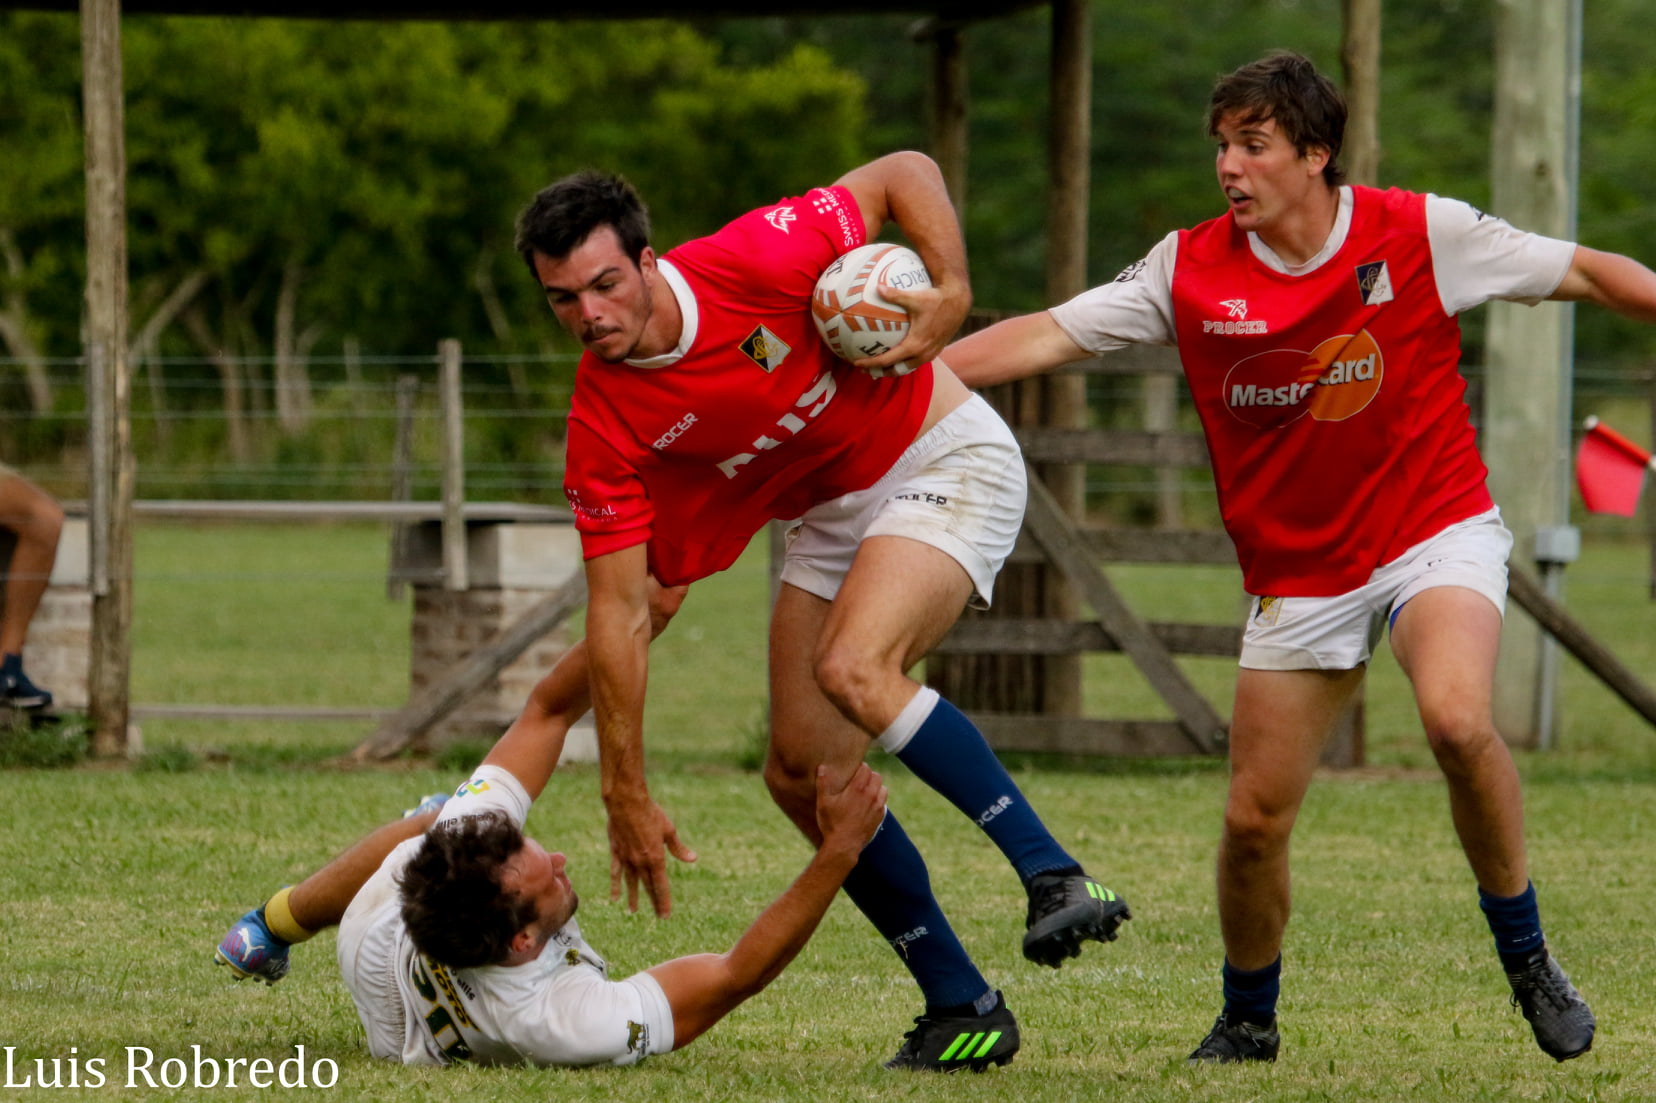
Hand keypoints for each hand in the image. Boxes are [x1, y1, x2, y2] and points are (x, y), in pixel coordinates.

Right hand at [605, 793, 696, 916]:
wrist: (626, 802)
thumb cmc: (651, 813)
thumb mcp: (668, 830)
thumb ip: (678, 848)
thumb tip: (693, 859)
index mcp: (656, 858)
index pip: (661, 886)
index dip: (664, 901)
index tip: (665, 915)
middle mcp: (641, 862)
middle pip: (648, 887)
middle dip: (654, 903)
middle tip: (658, 917)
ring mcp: (627, 859)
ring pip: (631, 883)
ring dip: (633, 897)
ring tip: (633, 911)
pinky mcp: (616, 852)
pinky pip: (615, 873)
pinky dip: (615, 886)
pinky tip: (614, 897)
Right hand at [813, 763, 886, 856]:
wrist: (844, 846)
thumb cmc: (832, 823)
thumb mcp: (823, 802)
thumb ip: (823, 783)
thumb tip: (823, 767)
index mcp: (858, 788)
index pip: (865, 768)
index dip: (860, 767)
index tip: (854, 770)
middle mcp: (871, 795)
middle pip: (877, 776)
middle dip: (869, 775)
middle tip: (859, 779)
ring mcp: (878, 807)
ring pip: (883, 788)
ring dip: (876, 787)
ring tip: (866, 791)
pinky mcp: (880, 817)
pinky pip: (884, 802)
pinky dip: (879, 800)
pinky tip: (869, 804)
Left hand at [852, 274, 971, 377]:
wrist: (958, 302)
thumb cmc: (936, 299)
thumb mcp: (914, 297)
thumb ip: (894, 294)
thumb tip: (878, 288)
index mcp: (914, 345)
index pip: (887, 360)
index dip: (870, 363)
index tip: (857, 363)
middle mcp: (922, 354)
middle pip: (897, 370)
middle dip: (880, 372)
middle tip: (866, 370)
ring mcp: (930, 354)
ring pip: (908, 368)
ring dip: (893, 369)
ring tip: (879, 368)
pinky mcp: (935, 350)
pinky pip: (916, 362)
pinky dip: (904, 362)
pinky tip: (897, 355)